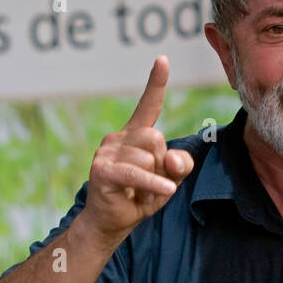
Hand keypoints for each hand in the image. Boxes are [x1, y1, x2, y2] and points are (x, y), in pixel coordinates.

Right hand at [81, 55, 193, 246]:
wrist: (110, 222)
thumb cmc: (139, 197)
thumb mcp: (168, 180)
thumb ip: (179, 166)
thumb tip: (175, 158)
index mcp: (134, 136)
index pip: (148, 105)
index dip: (156, 83)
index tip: (163, 59)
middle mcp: (118, 138)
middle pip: (156, 138)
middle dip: (162, 163)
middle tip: (151, 182)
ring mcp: (107, 152)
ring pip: (149, 157)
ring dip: (154, 179)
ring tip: (140, 192)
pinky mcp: (102, 170)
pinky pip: (137, 173)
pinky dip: (153, 183)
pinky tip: (166, 190)